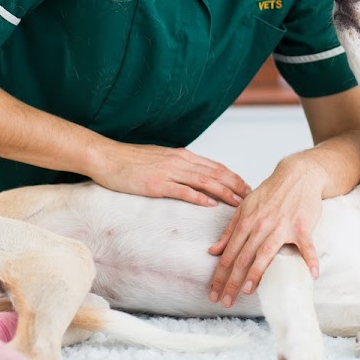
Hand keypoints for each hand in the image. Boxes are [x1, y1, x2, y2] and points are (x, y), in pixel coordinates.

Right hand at [89, 142, 250, 206]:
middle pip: (215, 173)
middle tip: (251, 197)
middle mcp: (179, 161)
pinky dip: (199, 197)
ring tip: (238, 202)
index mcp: (181, 155)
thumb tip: (193, 175)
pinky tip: (210, 204)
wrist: (107, 157)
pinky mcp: (156, 184)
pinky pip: (182, 190)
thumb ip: (177, 166)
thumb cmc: (130, 160)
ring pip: (204, 181)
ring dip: (224, 192)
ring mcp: (168, 172)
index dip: (233, 176)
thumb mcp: (160, 158)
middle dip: (235, 185)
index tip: (246, 187)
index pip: (214, 166)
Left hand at [207, 156, 324, 307]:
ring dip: (256, 273)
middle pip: (243, 257)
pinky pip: (306, 245)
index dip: (220, 275)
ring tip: (247, 291)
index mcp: (246, 222)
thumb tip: (213, 251)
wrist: (297, 175)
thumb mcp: (244, 208)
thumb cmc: (270, 194)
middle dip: (232, 281)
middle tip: (225, 301)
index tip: (213, 292)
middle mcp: (261, 225)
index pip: (229, 254)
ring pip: (266, 253)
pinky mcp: (302, 226)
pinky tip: (312, 274)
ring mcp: (282, 226)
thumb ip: (229, 230)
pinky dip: (310, 259)